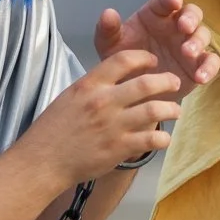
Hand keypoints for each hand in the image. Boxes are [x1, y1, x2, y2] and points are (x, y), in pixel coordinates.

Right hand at [15, 50, 180, 186]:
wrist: (43, 161)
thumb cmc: (53, 129)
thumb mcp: (70, 96)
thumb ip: (95, 86)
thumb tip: (117, 81)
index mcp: (90, 84)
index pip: (123, 59)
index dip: (143, 57)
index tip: (152, 62)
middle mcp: (104, 101)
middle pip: (146, 83)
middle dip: (166, 81)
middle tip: (174, 82)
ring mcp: (113, 125)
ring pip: (155, 110)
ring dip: (171, 109)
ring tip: (176, 110)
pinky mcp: (119, 148)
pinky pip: (151, 139)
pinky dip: (163, 138)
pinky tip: (164, 138)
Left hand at [94, 0, 219, 100]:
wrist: (131, 91)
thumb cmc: (123, 60)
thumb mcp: (110, 45)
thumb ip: (107, 30)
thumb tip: (108, 13)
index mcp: (156, 15)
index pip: (166, 0)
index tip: (173, 1)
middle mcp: (176, 26)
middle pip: (192, 12)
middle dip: (191, 17)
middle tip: (184, 27)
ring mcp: (189, 45)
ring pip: (203, 35)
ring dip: (198, 41)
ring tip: (187, 53)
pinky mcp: (197, 65)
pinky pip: (210, 62)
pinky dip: (209, 67)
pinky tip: (200, 77)